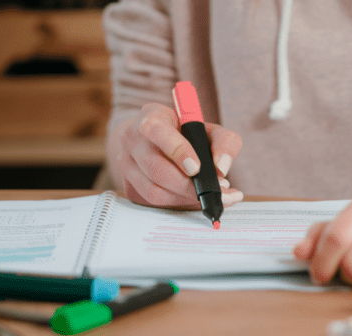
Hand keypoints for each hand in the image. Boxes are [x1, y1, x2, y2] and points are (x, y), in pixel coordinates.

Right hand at [111, 102, 243, 207]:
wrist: (157, 141)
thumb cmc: (186, 134)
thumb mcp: (210, 129)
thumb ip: (225, 142)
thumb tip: (221, 169)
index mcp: (151, 116)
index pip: (156, 130)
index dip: (177, 150)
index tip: (196, 168)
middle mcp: (132, 138)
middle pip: (156, 168)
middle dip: (188, 186)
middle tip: (215, 191)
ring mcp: (126, 162)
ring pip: (153, 189)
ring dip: (185, 197)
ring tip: (209, 195)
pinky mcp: (129, 183)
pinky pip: (152, 200)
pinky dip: (177, 202)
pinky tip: (194, 199)